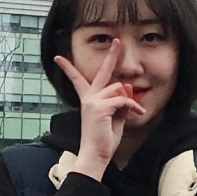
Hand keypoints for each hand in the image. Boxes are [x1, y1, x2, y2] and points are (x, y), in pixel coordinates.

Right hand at [55, 45, 145, 178]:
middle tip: (116, 41)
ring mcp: (93, 101)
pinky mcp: (100, 107)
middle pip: (102, 71)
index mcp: (89, 99)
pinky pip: (123, 100)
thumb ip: (119, 101)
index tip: (58, 58)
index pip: (78, 80)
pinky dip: (133, 107)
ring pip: (118, 89)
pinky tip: (138, 113)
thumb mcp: (115, 117)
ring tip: (130, 114)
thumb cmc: (104, 139)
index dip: (68, 68)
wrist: (95, 155)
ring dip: (128, 101)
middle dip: (111, 55)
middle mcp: (89, 97)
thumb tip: (124, 84)